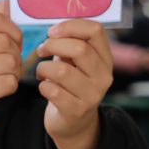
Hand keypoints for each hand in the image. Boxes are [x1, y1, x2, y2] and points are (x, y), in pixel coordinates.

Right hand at [0, 0, 21, 148]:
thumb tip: (5, 1)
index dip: (12, 30)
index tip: (12, 43)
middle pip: (5, 42)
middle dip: (16, 54)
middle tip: (11, 65)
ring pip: (10, 62)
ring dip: (16, 72)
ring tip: (6, 77)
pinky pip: (9, 82)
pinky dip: (11, 86)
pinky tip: (2, 89)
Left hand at [36, 20, 113, 148]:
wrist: (73, 122)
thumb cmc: (71, 82)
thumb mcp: (76, 60)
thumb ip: (71, 42)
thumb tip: (54, 26)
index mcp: (106, 58)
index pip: (96, 30)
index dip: (70, 26)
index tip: (52, 32)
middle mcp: (104, 75)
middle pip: (79, 49)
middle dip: (53, 45)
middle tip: (41, 50)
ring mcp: (93, 95)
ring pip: (62, 71)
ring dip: (44, 67)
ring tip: (41, 71)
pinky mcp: (77, 110)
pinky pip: (53, 91)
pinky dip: (43, 85)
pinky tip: (44, 86)